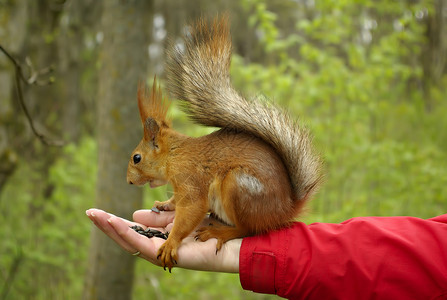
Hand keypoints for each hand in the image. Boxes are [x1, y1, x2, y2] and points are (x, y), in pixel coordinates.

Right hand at [86, 208, 240, 272]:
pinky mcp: (165, 256)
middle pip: (128, 235)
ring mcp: (160, 252)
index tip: (100, 210)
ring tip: (95, 216)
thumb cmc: (211, 227)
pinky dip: (125, 234)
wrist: (232, 242)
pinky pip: (141, 244)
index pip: (135, 228)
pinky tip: (113, 223)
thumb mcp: (183, 215)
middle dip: (108, 224)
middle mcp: (159, 245)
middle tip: (90, 213)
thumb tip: (148, 208)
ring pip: (130, 240)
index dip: (117, 220)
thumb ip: (165, 213)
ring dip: (110, 228)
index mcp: (162, 235)